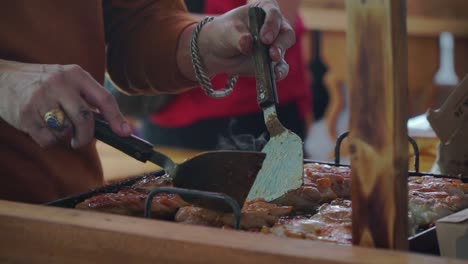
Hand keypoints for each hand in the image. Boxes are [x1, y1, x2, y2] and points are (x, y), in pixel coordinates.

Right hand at [0, 59, 131, 147]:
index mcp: (75, 74)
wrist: (2, 78)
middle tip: (81, 141)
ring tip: (55, 126)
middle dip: (86, 136)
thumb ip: (88, 98)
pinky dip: (49, 141)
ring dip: (64, 137)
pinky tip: (42, 128)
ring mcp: (41, 98)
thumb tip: (115, 127)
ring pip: (65, 131)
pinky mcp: (26, 114)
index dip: (117, 118)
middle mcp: (59, 83)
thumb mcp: (67, 81)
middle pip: (85, 119)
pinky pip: (48, 140)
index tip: (125, 133)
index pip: (103, 98)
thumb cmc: (43, 83)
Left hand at [178, 0, 294, 80]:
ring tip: (273, 66)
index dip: (272, 25)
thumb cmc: (224, 33)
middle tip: (272, 54)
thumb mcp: (227, 32)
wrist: (218, 52)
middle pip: (285, 33)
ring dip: (280, 59)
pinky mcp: (273, 62)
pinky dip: (279, 72)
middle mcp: (274, 26)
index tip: (264, 38)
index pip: (274, 14)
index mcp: (264, 10)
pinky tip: (275, 75)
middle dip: (280, 44)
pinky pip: (281, 67)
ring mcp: (275, 45)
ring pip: (284, 51)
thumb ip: (238, 36)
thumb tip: (248, 43)